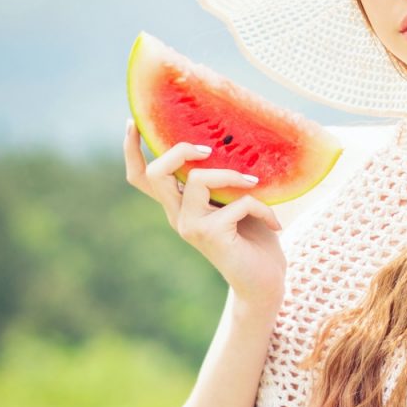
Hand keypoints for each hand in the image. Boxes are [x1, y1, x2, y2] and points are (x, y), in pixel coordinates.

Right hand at [123, 118, 286, 307]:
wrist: (264, 284)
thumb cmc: (255, 240)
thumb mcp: (235, 202)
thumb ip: (223, 180)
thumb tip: (227, 143)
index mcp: (179, 205)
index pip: (142, 178)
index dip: (132, 150)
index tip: (133, 122)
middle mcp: (178, 216)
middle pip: (156, 173)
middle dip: (180, 150)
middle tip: (209, 149)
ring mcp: (191, 227)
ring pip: (196, 179)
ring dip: (231, 174)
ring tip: (254, 184)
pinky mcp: (211, 235)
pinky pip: (237, 202)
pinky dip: (261, 207)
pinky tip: (274, 224)